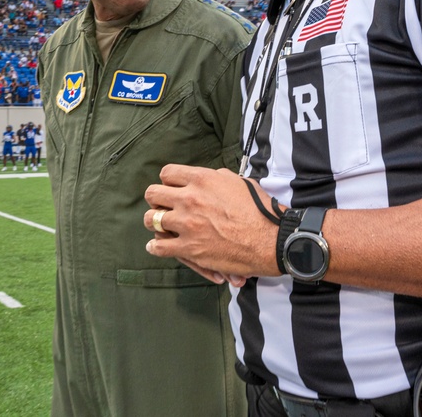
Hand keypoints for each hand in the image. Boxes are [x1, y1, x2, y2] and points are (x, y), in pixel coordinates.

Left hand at [143, 164, 280, 279]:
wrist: (270, 240)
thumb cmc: (259, 210)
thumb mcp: (239, 182)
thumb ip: (216, 177)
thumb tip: (207, 177)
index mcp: (202, 179)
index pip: (167, 173)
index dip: (168, 181)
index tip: (171, 187)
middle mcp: (190, 199)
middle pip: (153, 193)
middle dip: (156, 199)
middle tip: (162, 205)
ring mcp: (187, 224)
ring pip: (151, 219)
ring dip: (154, 222)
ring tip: (158, 225)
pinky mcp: (189, 248)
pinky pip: (159, 247)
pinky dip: (155, 247)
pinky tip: (155, 246)